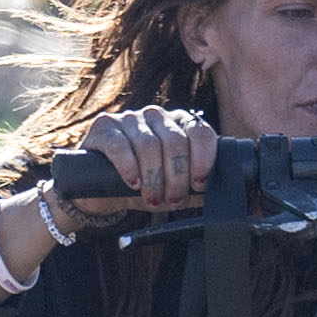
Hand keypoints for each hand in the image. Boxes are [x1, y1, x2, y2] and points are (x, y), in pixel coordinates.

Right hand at [54, 108, 215, 230]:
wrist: (100, 191)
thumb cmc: (142, 186)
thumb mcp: (171, 189)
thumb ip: (193, 189)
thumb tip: (215, 196)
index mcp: (178, 124)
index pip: (200, 131)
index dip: (203, 158)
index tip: (200, 183)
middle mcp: (156, 116)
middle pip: (175, 142)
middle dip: (176, 176)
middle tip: (173, 200)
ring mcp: (129, 118)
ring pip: (149, 145)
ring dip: (154, 178)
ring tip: (153, 198)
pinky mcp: (104, 127)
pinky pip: (120, 145)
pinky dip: (129, 167)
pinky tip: (133, 183)